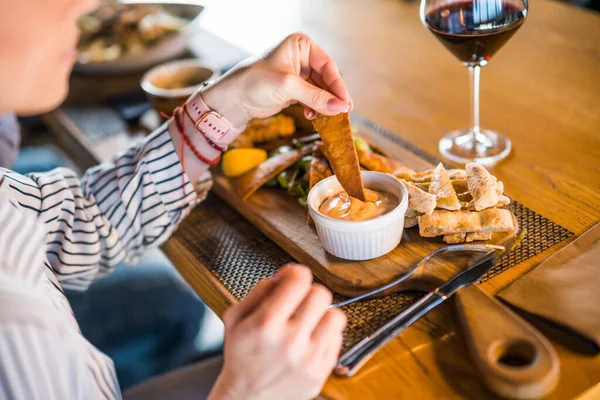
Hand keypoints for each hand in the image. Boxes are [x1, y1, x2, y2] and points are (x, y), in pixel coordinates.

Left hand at [201, 33, 351, 127]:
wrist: (233, 98)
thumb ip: (316, 97)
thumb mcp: (288, 87)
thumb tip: (341, 107)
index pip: (328, 66)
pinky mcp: (295, 90)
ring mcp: (299, 75)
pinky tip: (312, 116)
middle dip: (332, 97)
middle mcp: (302, 58)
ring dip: (324, 105)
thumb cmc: (255, 81)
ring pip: (321, 91)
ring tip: (325, 117)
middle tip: (341, 113)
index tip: (346, 103)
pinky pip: (313, 99)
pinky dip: (315, 108)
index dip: (338, 85)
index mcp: (301, 45)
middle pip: (327, 79)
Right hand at [208, 265, 346, 399]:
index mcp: (265, 324)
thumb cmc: (241, 355)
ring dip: (323, 313)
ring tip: (309, 320)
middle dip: (309, 292)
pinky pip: (337, 340)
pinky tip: (309, 339)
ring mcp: (308, 359)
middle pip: (321, 294)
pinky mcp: (321, 372)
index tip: (292, 277)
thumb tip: (285, 275)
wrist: (247, 398)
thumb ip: (259, 290)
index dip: (296, 272)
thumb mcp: (235, 318)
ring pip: (336, 316)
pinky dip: (325, 335)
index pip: (299, 280)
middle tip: (299, 301)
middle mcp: (289, 341)